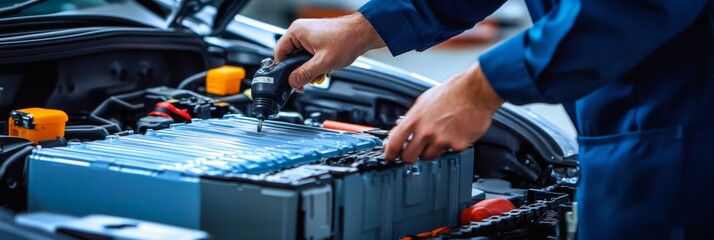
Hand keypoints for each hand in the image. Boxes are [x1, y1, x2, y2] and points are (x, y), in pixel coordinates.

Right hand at [275, 13, 385, 91]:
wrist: (362, 34)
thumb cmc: (346, 40)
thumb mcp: (323, 62)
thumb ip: (305, 73)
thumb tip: (293, 82)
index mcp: (296, 32)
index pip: (279, 53)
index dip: (284, 70)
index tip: (291, 81)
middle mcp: (300, 31)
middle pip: (290, 56)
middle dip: (300, 70)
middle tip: (307, 80)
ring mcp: (308, 34)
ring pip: (300, 57)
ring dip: (309, 68)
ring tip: (321, 72)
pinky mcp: (316, 39)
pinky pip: (308, 55)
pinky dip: (315, 63)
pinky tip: (324, 67)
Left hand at [384, 63, 504, 163]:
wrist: (476, 92)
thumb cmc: (453, 92)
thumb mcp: (424, 101)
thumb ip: (414, 118)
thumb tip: (405, 128)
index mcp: (415, 119)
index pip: (394, 142)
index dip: (389, 153)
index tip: (389, 156)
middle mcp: (426, 132)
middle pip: (408, 157)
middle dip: (409, 156)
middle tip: (413, 152)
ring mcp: (441, 140)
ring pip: (428, 156)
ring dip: (430, 150)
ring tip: (439, 136)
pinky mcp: (456, 146)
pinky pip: (448, 152)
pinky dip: (449, 146)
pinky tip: (453, 133)